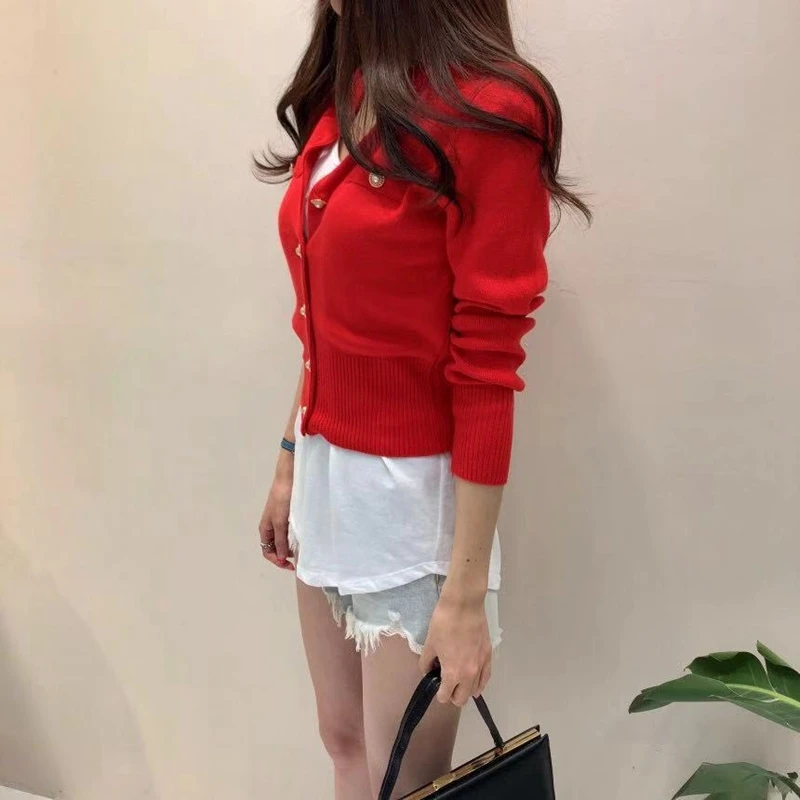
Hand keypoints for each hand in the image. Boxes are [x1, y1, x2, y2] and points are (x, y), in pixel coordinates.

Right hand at [258, 453, 294, 570]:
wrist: (289, 479)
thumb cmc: (282, 500)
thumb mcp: (280, 522)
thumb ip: (279, 540)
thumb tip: (280, 558)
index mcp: (265, 529)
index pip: (267, 552)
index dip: (277, 560)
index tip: (290, 565)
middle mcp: (271, 527)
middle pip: (275, 548)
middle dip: (284, 555)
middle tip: (298, 559)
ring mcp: (280, 522)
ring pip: (283, 540)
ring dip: (290, 547)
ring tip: (301, 550)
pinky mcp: (288, 516)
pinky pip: (289, 532)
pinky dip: (295, 538)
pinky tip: (303, 538)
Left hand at [419, 586, 491, 705]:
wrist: (464, 604)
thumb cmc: (444, 623)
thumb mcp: (429, 643)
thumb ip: (426, 662)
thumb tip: (428, 671)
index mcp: (453, 673)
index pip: (446, 696)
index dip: (439, 693)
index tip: (436, 685)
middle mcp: (470, 674)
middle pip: (462, 698)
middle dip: (452, 695)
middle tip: (445, 684)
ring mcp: (482, 665)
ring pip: (475, 690)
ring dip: (466, 690)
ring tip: (459, 680)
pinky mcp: (489, 655)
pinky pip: (486, 677)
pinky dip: (480, 683)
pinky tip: (475, 681)